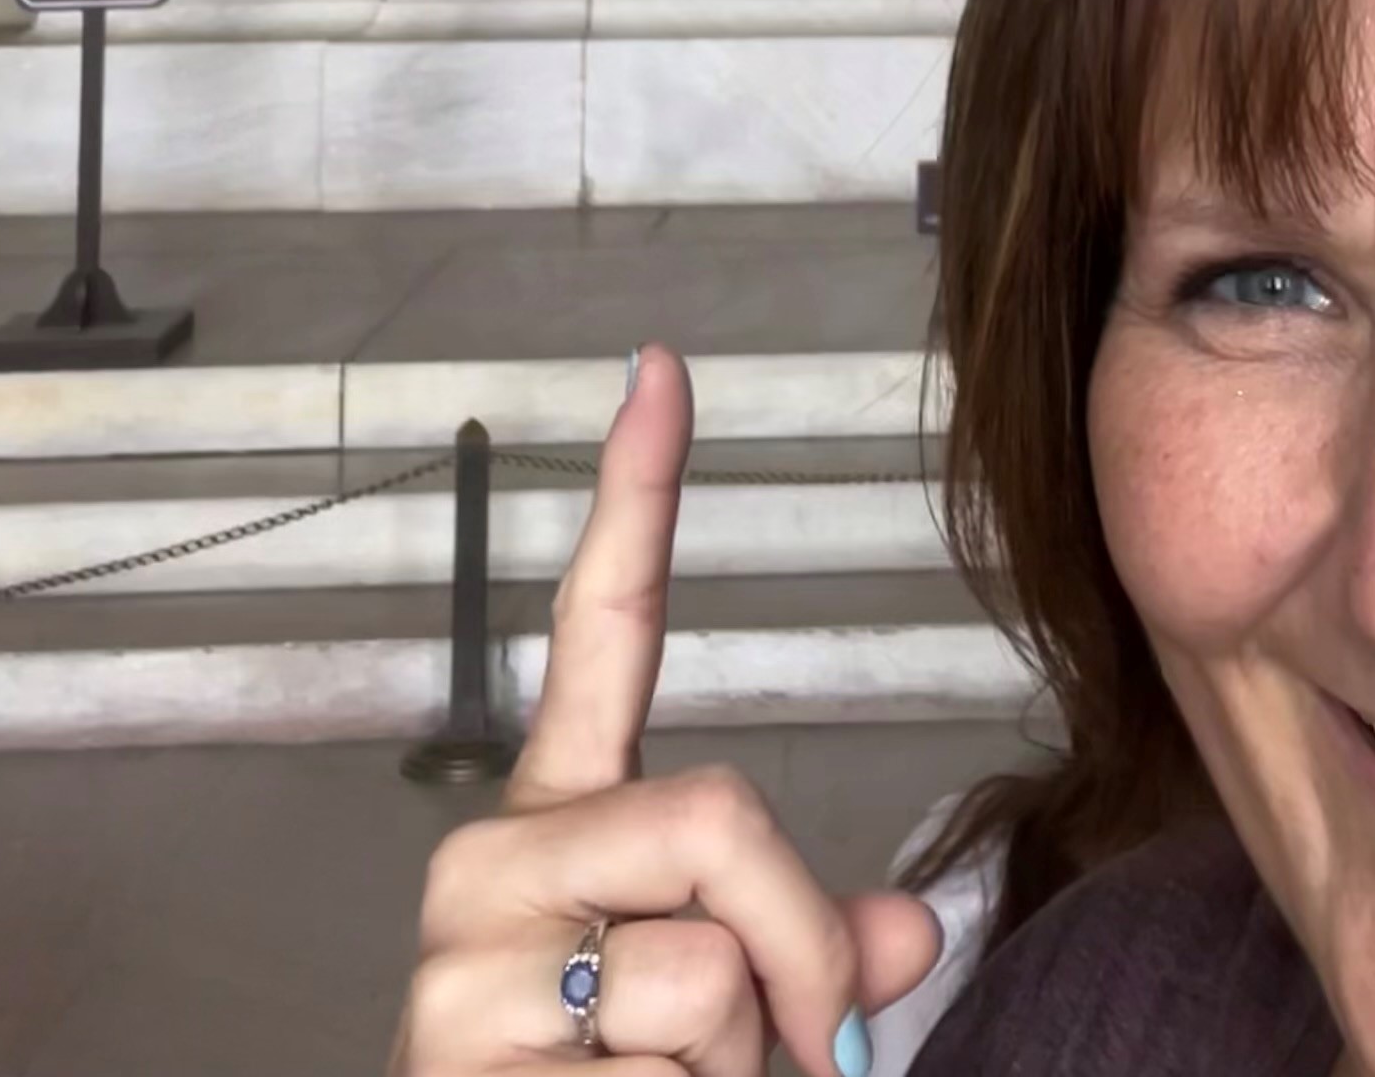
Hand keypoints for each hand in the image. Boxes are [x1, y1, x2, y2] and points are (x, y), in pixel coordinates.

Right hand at [389, 345, 941, 1074]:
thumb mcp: (737, 1026)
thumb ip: (812, 953)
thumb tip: (914, 929)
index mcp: (560, 827)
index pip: (600, 632)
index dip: (636, 497)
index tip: (661, 367)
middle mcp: (490, 869)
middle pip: (719, 815)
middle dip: (797, 950)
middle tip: (798, 1058)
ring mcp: (461, 970)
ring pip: (706, 967)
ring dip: (738, 1074)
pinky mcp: (463, 1067)